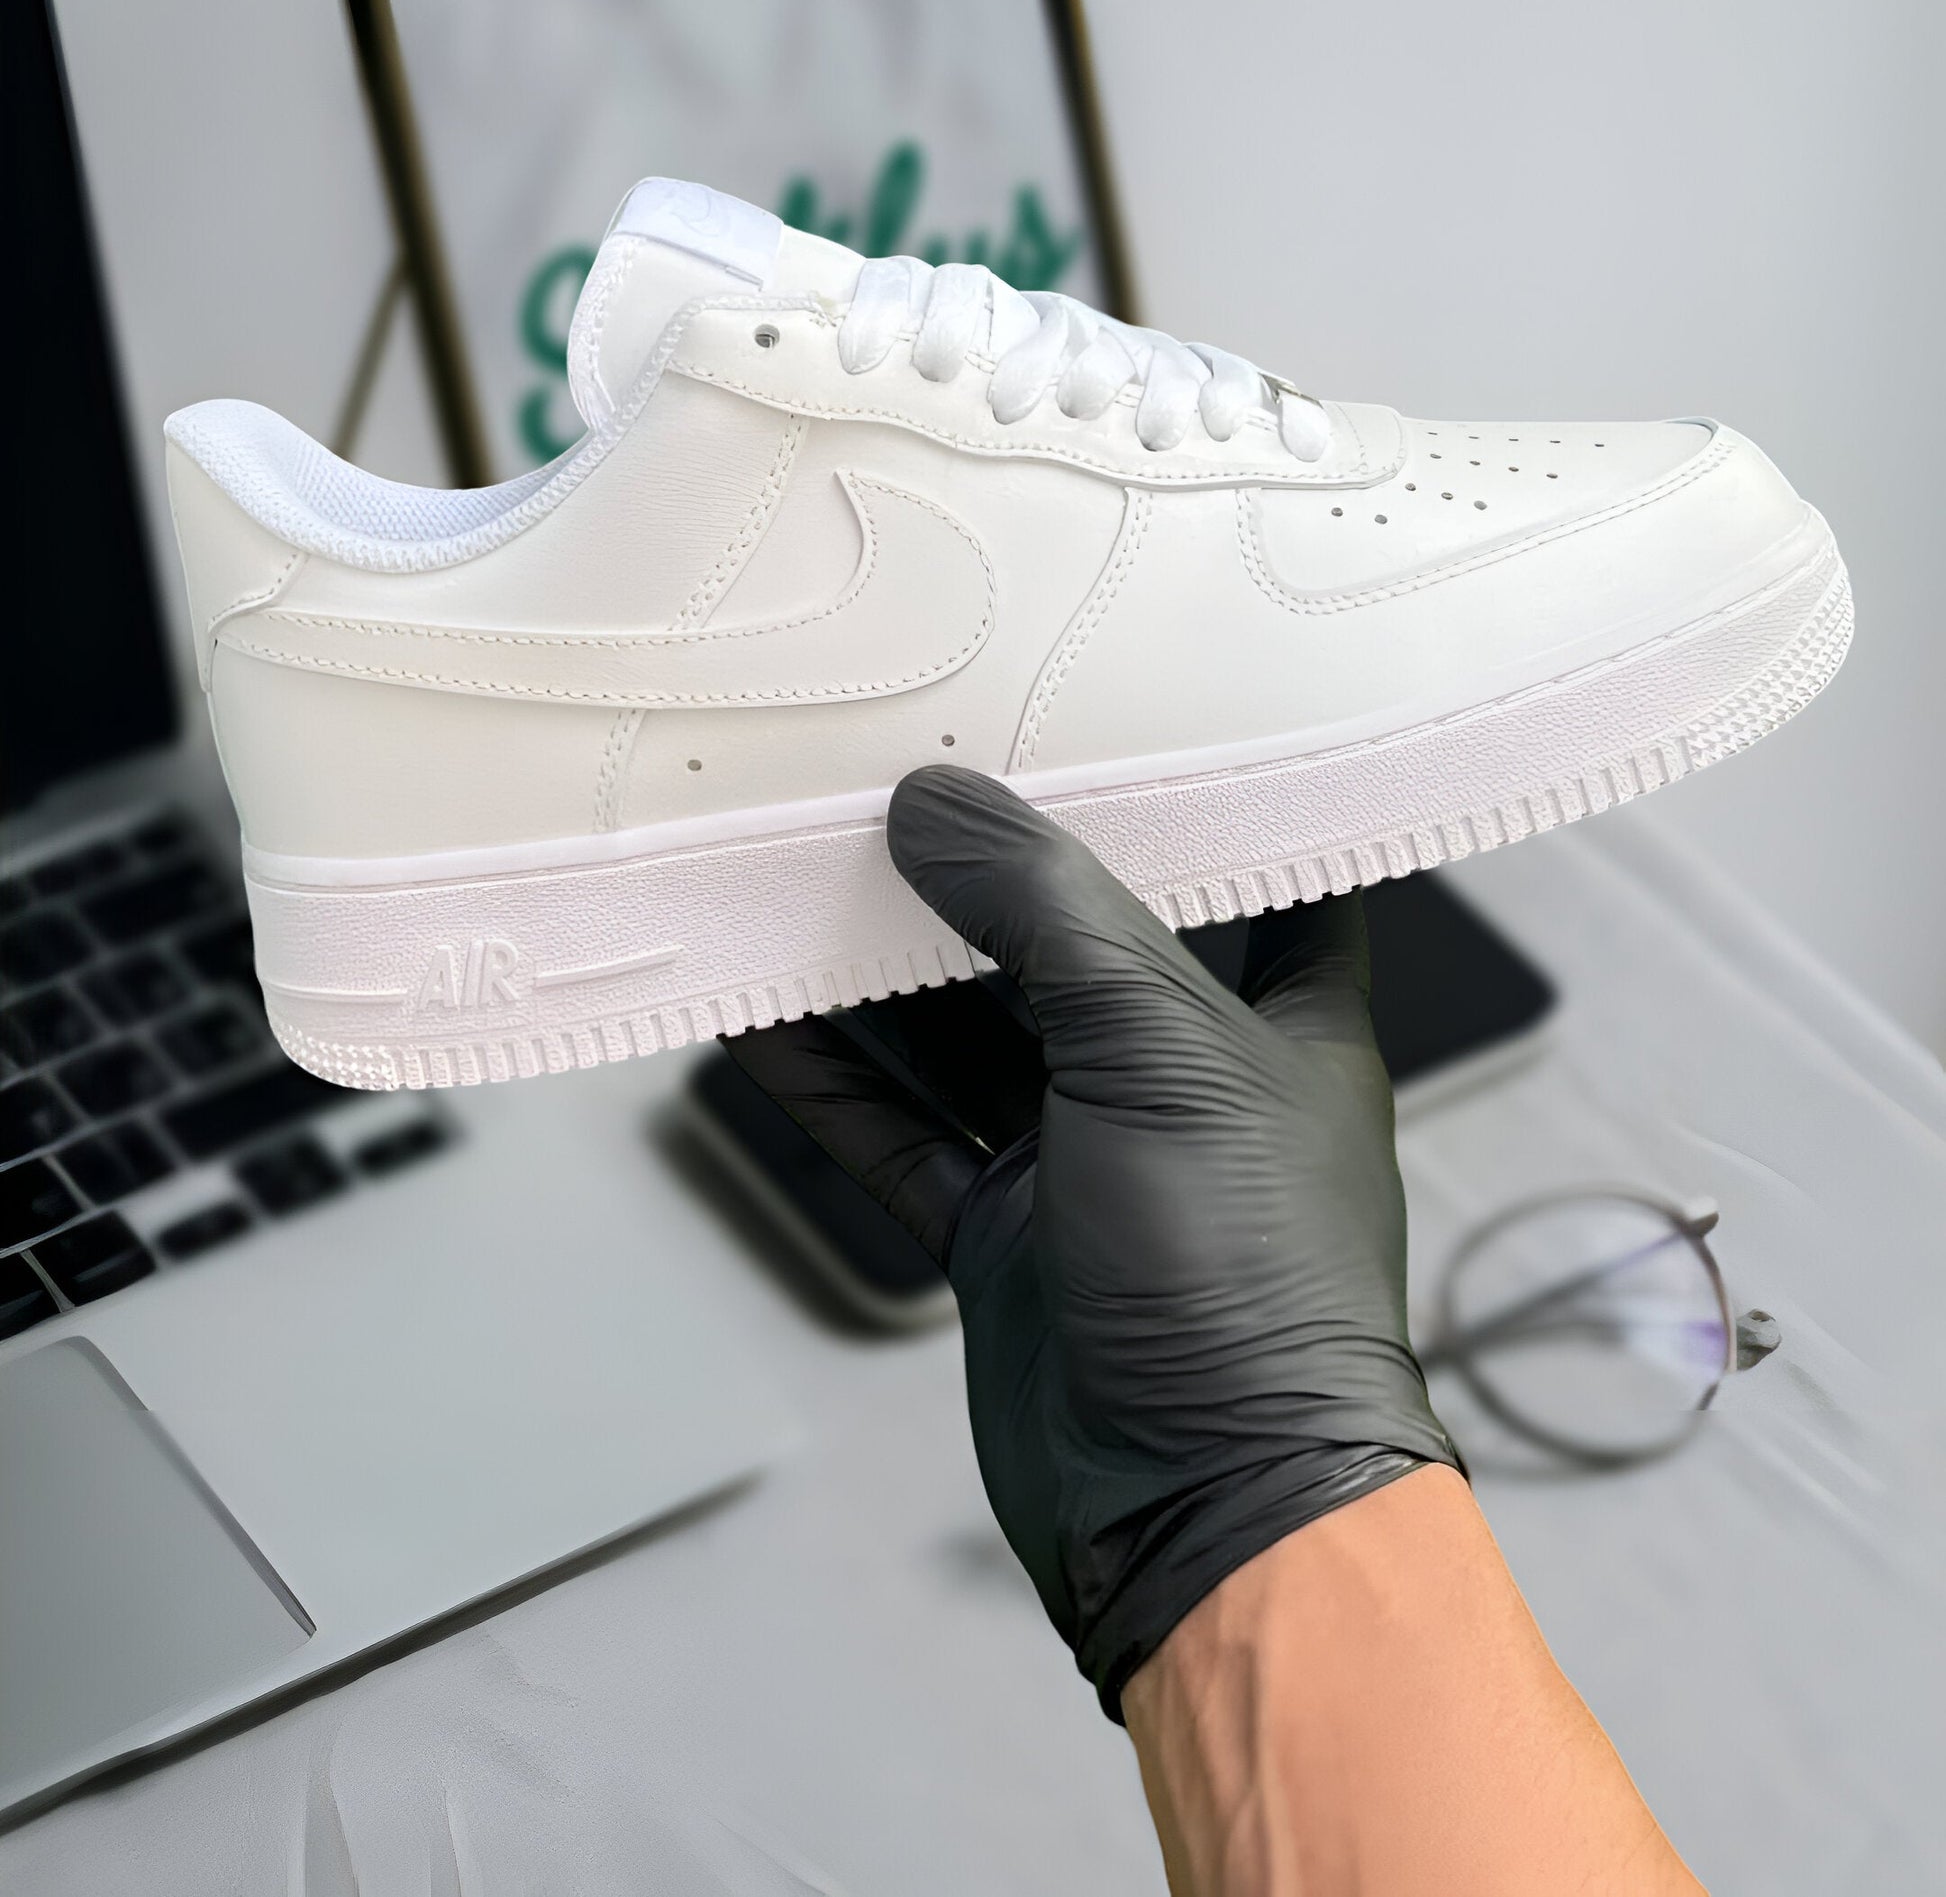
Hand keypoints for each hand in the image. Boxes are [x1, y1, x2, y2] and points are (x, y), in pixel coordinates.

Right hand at [726, 766, 1460, 1718]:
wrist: (1205, 1513)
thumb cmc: (1250, 1283)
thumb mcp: (1159, 1049)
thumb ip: (1047, 914)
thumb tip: (941, 805)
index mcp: (1284, 1017)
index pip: (1255, 870)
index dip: (1187, 795)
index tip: (1098, 715)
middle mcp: (1186, 1076)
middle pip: (1072, 942)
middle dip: (985, 876)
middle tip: (890, 786)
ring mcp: (1089, 1156)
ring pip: (970, 1035)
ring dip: (888, 972)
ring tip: (799, 880)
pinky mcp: (1006, 1233)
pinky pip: (905, 1133)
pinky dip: (836, 1081)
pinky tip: (763, 1022)